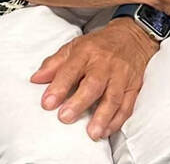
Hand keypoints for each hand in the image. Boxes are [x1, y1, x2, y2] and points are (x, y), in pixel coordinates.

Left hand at [31, 18, 159, 139]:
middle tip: (65, 118)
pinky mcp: (133, 86)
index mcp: (87, 52)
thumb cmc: (99, 45)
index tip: (47, 103)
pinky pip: (127, 105)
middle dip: (79, 102)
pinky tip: (106, 131)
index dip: (59, 86)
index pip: (71, 69)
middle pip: (93, 84)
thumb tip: (35, 79)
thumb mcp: (74, 47)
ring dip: (103, 116)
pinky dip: (117, 120)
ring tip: (92, 133)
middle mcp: (105, 63)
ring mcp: (121, 75)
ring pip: (113, 97)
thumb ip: (54, 63)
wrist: (132, 36)